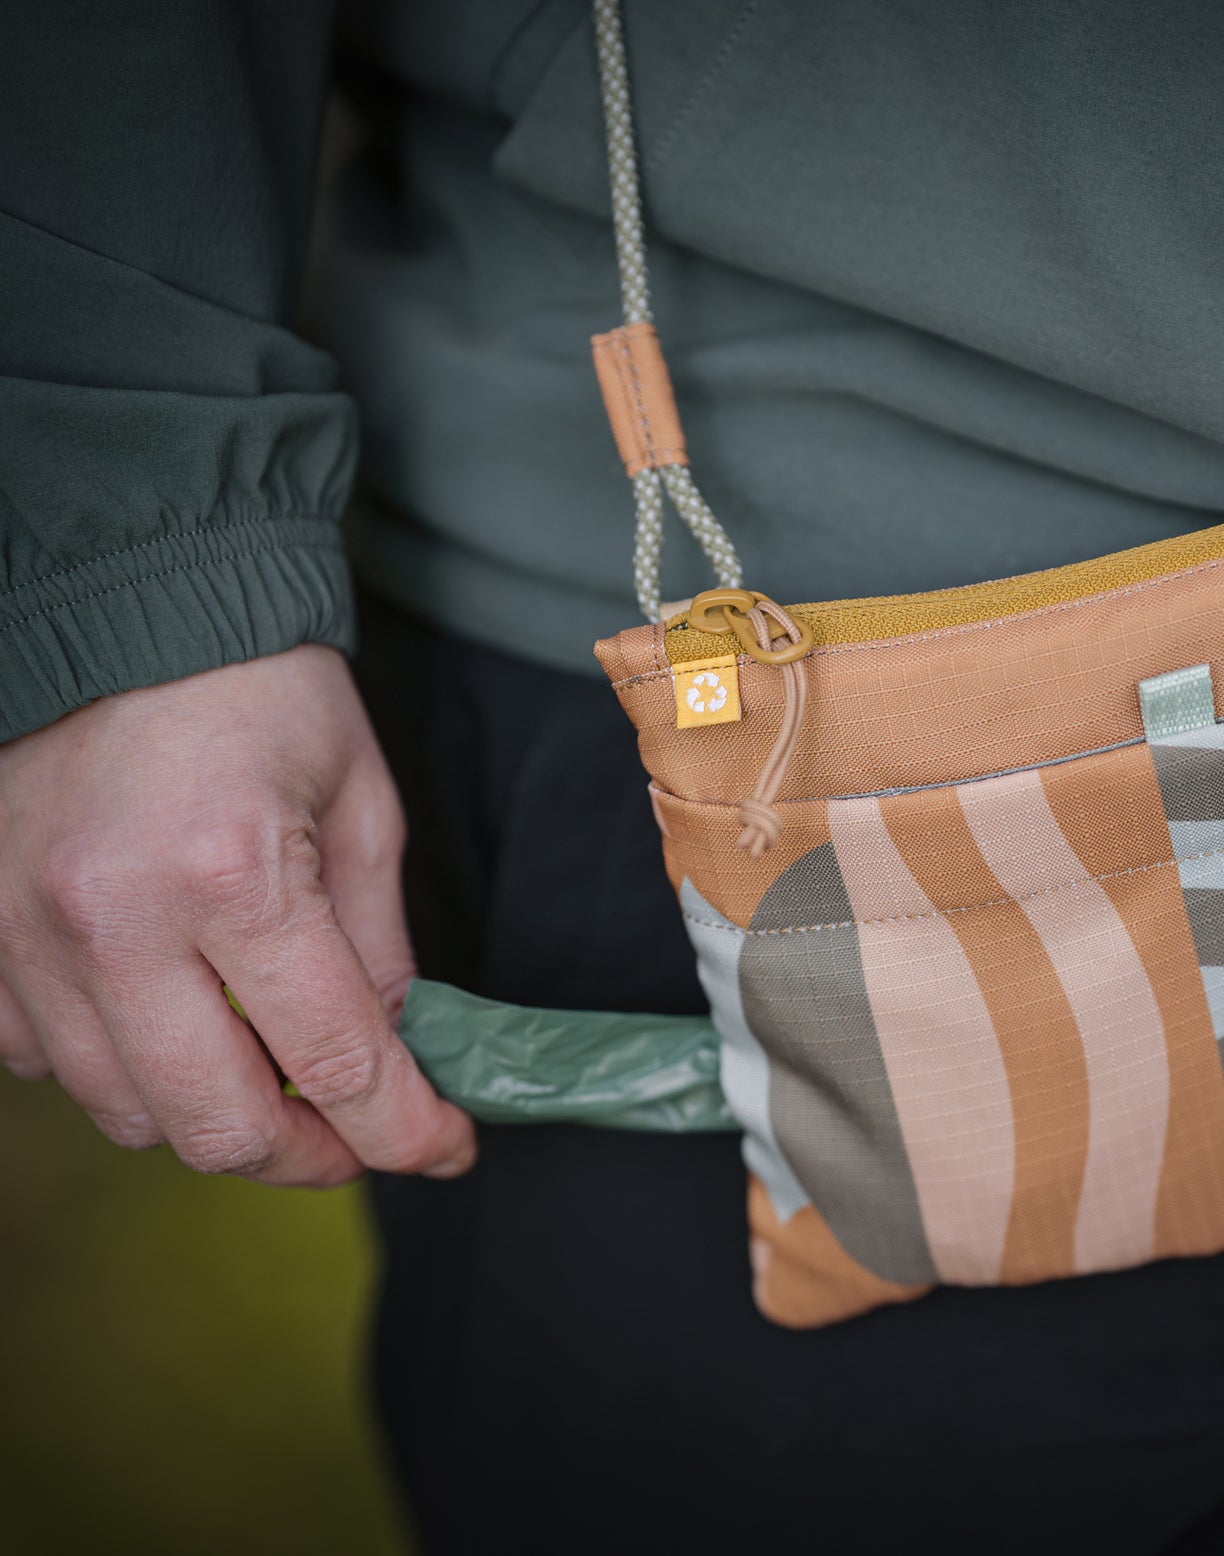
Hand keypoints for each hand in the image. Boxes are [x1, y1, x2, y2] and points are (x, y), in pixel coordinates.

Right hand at [0, 646, 474, 1185]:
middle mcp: (114, 923)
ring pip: (128, 1111)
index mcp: (232, 878)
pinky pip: (45, 1064)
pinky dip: (120, 1068)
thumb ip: (378, 943)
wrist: (127, 602)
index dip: (405, 1128)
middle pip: (217, 1127)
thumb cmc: (260, 690)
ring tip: (274, 1073)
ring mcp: (24, 936)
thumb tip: (395, 1052)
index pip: (335, 1062)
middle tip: (359, 1134)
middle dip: (308, 1155)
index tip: (447, 1147)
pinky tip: (172, 1021)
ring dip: (215, 1115)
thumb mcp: (360, 804)